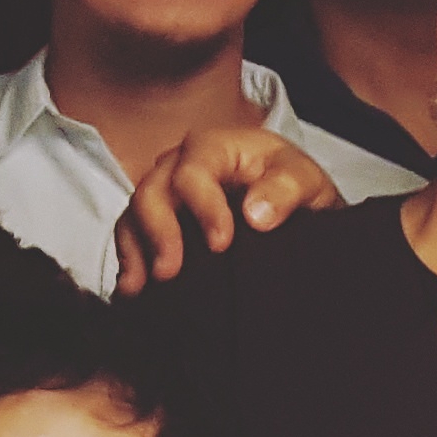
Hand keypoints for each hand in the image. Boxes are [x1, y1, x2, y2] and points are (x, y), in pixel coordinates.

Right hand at [111, 126, 351, 294]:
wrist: (295, 206)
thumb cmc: (295, 185)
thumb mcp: (306, 181)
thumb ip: (287, 189)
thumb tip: (256, 214)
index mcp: (216, 148)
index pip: (195, 171)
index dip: (202, 207)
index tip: (220, 245)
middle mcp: (182, 165)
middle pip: (153, 190)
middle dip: (158, 231)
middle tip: (169, 271)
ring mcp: (167, 192)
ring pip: (135, 214)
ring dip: (135, 250)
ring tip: (139, 286)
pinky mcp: (159, 219)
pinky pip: (132, 235)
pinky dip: (130, 260)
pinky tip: (133, 288)